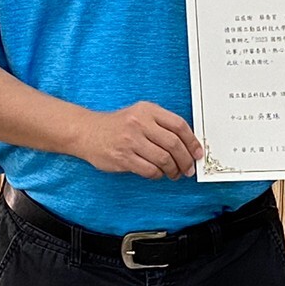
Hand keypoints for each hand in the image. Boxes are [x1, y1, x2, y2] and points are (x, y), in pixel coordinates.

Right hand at [73, 101, 201, 178]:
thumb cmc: (117, 125)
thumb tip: (187, 144)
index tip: (197, 153)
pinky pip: (149, 170)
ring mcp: (130, 141)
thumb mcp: (140, 114)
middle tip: (188, 168)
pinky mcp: (123, 157)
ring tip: (174, 173)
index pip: (179, 125)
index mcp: (148, 110)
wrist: (86, 132)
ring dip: (173, 170)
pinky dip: (158, 175)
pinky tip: (158, 173)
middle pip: (174, 144)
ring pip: (163, 159)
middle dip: (185, 160)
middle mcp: (140, 123)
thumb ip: (161, 124)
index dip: (192, 141)